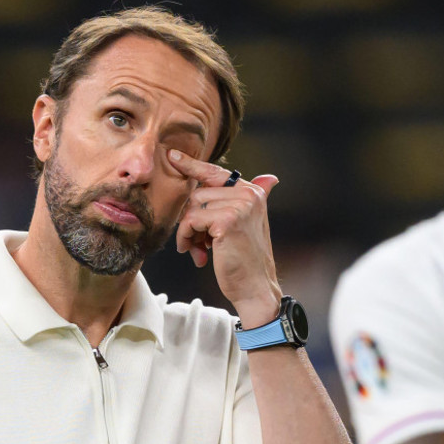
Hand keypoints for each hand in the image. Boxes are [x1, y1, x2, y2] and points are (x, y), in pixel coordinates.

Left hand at [169, 149, 281, 322]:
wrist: (254, 287)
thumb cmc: (245, 259)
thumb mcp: (245, 226)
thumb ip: (243, 202)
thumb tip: (271, 177)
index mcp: (253, 191)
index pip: (215, 172)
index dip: (192, 165)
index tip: (172, 156)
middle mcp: (249, 194)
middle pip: (198, 194)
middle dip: (191, 220)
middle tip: (196, 243)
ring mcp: (239, 205)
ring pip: (192, 208)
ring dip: (188, 232)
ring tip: (197, 250)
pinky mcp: (227, 220)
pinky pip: (191, 221)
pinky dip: (188, 238)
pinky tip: (198, 255)